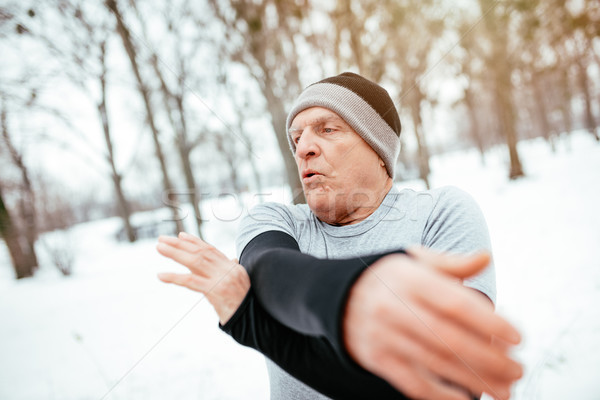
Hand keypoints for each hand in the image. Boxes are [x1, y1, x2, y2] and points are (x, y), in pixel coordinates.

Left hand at [156, 232, 249, 324]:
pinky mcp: (215, 292)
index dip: (195, 241)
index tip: (180, 236)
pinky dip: (175, 277)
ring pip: (195, 261)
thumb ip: (231, 272)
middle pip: (200, 252)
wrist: (256, 322)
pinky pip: (191, 281)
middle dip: (179, 244)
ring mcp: (222, 279)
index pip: (211, 250)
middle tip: (161, 240)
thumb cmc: (245, 307)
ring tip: (159, 248)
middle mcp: (228, 269)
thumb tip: (232, 259)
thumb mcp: (240, 285)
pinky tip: (161, 275)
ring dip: (175, 253)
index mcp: (233, 267)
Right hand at [343, 247, 521, 399]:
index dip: (489, 322)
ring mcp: (384, 336)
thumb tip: (486, 258)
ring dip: (476, 381)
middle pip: (449, 338)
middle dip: (490, 359)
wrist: (336, 298)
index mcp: (408, 279)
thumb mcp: (412, 262)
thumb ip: (450, 264)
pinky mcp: (377, 359)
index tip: (517, 338)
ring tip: (505, 390)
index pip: (454, 303)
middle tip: (519, 370)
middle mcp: (394, 307)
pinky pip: (413, 383)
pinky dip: (442, 396)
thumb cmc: (387, 279)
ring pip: (436, 363)